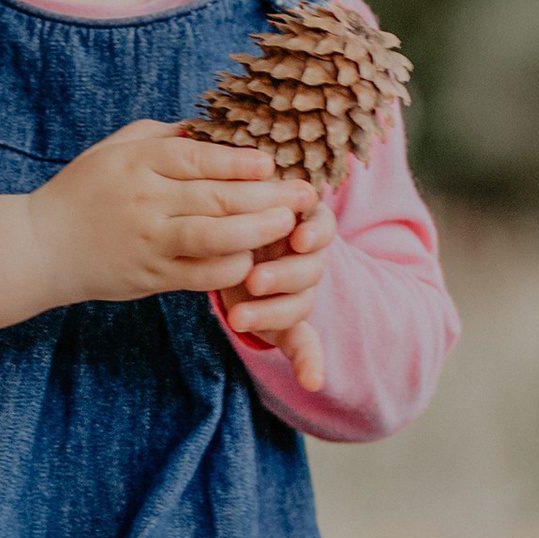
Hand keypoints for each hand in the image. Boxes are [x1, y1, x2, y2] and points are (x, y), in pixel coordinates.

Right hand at [26, 125, 302, 309]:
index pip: (198, 157)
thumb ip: (165, 138)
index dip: (240, 160)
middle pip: (216, 197)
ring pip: (214, 237)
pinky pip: (201, 274)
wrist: (41, 247)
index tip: (273, 161)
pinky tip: (254, 259)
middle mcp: (144, 201)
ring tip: (288, 225)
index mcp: (137, 162)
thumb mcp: (116, 148)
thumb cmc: (85, 190)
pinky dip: (231, 267)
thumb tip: (217, 128)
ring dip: (257, 232)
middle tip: (304, 194)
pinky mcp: (150, 277)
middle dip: (267, 196)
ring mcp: (148, 241)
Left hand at [221, 195, 334, 395]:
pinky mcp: (286, 320)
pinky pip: (304, 342)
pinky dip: (309, 363)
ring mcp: (296, 289)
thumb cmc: (227, 209)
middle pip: (311, 267)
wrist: (218, 237)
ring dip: (274, 312)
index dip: (314, 233)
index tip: (297, 237)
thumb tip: (240, 156)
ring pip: (302, 302)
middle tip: (254, 280)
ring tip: (237, 318)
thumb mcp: (233, 191)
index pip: (320, 225)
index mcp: (296, 220)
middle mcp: (302, 256)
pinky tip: (313, 381)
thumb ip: (240, 181)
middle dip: (284, 275)